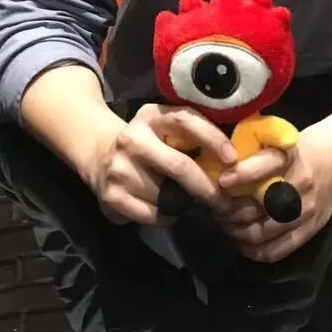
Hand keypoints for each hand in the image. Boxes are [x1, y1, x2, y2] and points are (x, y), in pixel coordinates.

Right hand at [80, 102, 237, 226]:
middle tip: (224, 200)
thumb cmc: (148, 141)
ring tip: (182, 198)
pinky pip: (153, 215)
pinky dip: (167, 216)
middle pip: (179, 165)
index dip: (212, 138)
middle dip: (206, 186)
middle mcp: (132, 138)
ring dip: (182, 202)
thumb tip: (231, 159)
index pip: (185, 120)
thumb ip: (190, 135)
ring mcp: (119, 168)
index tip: (232, 158)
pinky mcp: (112, 197)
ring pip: (167, 196)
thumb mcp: (164, 127)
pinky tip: (164, 207)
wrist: (98, 153)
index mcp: (151, 115)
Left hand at [215, 126, 331, 262]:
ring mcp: (306, 210)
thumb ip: (251, 153)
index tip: (222, 181)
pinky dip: (255, 251)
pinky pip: (278, 250)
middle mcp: (300, 182)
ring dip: (238, 232)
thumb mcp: (275, 140)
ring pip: (263, 232)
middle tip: (216, 210)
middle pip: (259, 206)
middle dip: (230, 211)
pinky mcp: (311, 230)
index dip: (241, 174)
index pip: (266, 165)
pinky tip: (243, 244)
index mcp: (290, 155)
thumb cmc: (294, 150)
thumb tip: (217, 169)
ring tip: (227, 225)